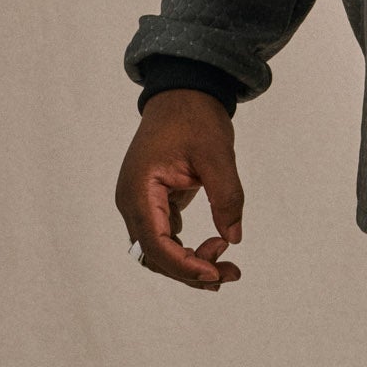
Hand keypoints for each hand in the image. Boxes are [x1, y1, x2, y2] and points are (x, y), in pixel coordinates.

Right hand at [115, 89, 244, 290]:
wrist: (184, 92)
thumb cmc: (196, 117)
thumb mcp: (217, 154)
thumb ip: (226, 195)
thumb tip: (234, 237)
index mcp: (139, 190)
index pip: (156, 244)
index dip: (185, 265)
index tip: (216, 274)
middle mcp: (132, 201)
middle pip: (155, 255)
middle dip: (191, 270)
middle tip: (230, 274)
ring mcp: (140, 203)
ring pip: (158, 250)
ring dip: (189, 263)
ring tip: (227, 268)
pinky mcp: (152, 202)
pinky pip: (164, 236)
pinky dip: (186, 249)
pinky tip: (215, 247)